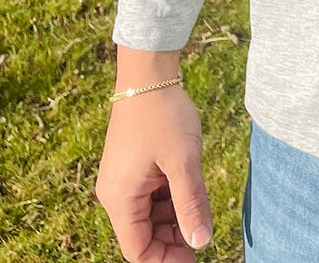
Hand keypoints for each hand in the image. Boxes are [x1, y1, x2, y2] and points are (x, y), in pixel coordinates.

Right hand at [96, 83, 213, 261]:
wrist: (148, 73)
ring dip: (173, 216)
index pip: (137, 249)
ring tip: (199, 204)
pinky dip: (169, 198)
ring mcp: (122, 178)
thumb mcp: (183, 161)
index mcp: (119, 198)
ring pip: (148, 215)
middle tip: (203, 229)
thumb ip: (191, 204)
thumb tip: (201, 242)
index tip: (196, 251)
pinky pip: (149, 195)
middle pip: (142, 234)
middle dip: (172, 237)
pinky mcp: (132, 166)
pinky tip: (189, 186)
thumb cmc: (164, 115)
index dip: (166, 258)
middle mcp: (115, 193)